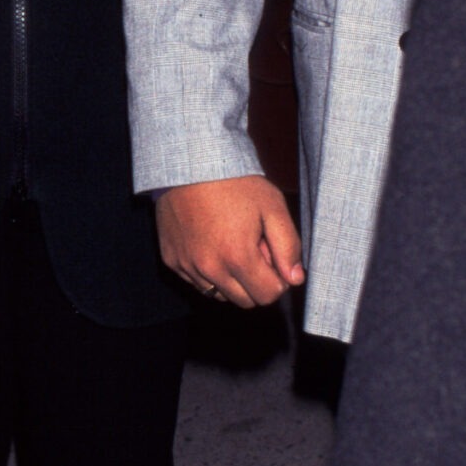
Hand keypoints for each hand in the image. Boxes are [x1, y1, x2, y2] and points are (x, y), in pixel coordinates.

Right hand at [156, 176, 304, 306]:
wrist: (190, 164)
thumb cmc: (235, 182)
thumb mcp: (272, 207)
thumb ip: (288, 247)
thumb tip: (295, 279)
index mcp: (237, 257)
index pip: (268, 296)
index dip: (277, 278)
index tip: (271, 253)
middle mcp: (209, 268)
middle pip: (244, 301)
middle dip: (255, 282)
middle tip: (252, 248)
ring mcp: (187, 266)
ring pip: (219, 294)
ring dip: (230, 279)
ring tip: (229, 244)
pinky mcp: (171, 260)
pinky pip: (196, 281)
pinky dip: (207, 271)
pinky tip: (209, 241)